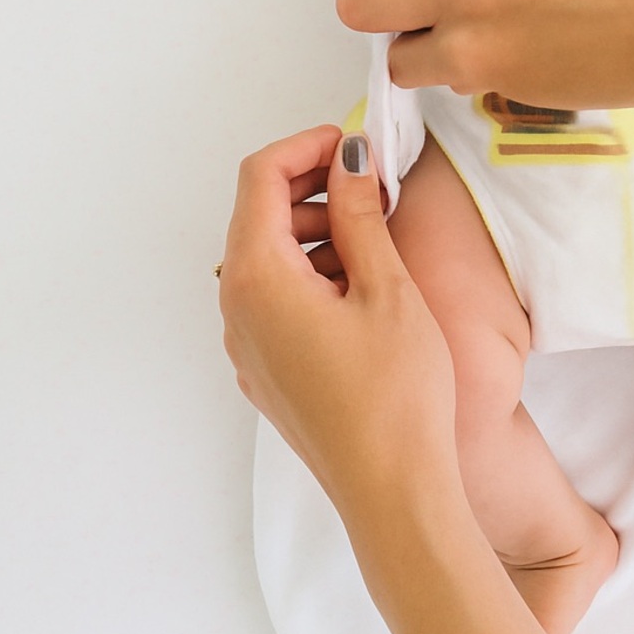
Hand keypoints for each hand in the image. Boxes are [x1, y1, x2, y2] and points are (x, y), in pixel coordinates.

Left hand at [219, 126, 458, 510]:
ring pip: (268, 260)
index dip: (307, 146)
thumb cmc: (395, 394)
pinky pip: (275, 301)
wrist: (393, 491)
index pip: (259, 177)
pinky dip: (312, 275)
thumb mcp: (387, 287)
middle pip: (258, 215)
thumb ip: (360, 214)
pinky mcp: (267, 373)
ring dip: (316, 233)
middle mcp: (237, 310)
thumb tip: (350, 159)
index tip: (355, 141)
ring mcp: (247, 346)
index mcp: (258, 278)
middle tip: (376, 188)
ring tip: (379, 240)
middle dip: (313, 188)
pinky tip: (364, 289)